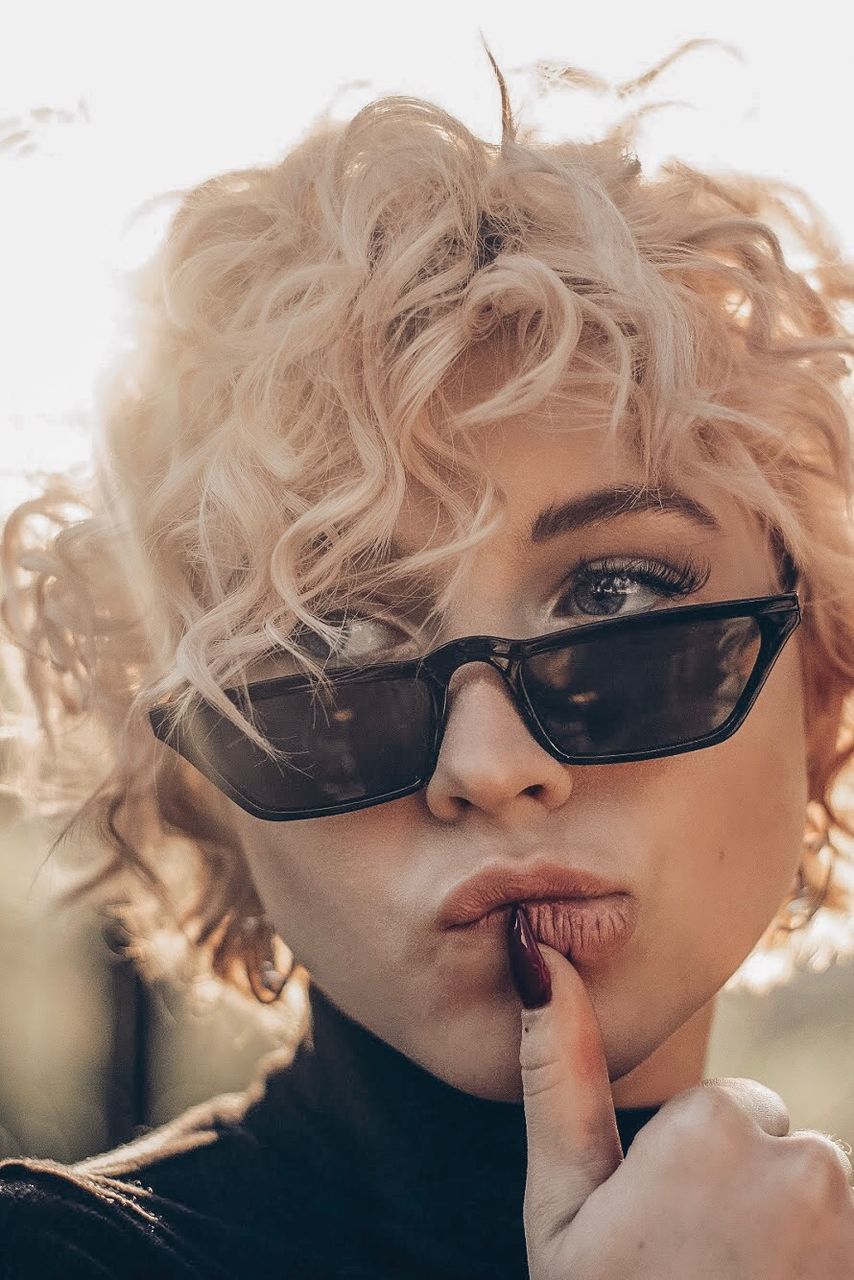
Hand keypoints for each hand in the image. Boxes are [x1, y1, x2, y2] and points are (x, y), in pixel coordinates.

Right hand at [518, 943, 853, 1278]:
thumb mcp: (563, 1210)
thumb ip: (555, 1074)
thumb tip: (537, 949)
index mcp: (717, 1122)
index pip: (730, 1112)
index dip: (691, 1176)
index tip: (664, 1237)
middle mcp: (807, 1159)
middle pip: (783, 1154)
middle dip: (751, 1205)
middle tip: (701, 1275)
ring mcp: (851, 1216)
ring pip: (825, 1205)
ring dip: (796, 1246)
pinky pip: (845, 1238)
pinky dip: (824, 1266)